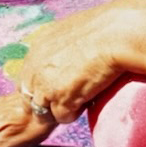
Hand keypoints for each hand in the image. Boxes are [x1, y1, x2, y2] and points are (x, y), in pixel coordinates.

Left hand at [14, 3, 125, 123]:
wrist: (117, 34)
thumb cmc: (105, 29)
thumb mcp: (72, 31)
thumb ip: (61, 46)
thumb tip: (67, 54)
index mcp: (37, 48)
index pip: (28, 78)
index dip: (43, 86)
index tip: (61, 86)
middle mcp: (35, 67)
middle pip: (31, 97)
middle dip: (48, 100)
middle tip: (72, 93)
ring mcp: (46, 85)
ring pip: (44, 110)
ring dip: (62, 107)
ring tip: (84, 94)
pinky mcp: (61, 99)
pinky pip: (63, 117)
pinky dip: (76, 112)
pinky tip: (90, 98)